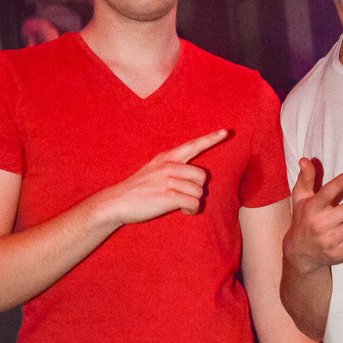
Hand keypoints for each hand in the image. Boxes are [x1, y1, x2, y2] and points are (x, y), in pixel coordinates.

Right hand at [108, 129, 227, 225]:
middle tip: (185, 197)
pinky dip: (191, 209)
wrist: (116, 202)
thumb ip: (172, 169)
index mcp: (167, 158)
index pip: (193, 145)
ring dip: (193, 202)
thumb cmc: (138, 190)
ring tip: (181, 205)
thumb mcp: (154, 170)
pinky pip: (194, 202)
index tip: (226, 131)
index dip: (211, 139)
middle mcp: (169, 166)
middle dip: (197, 190)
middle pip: (202, 176)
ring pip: (199, 192)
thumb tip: (193, 178)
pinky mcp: (168, 196)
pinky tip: (183, 210)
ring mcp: (168, 180)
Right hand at [284, 159, 342, 271]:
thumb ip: (305, 178)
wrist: (300, 253)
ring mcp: (330, 240)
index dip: (340, 183)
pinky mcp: (338, 254)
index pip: (326, 194)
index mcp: (312, 209)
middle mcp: (320, 225)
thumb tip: (304, 160)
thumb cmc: (303, 219)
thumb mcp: (300, 199)